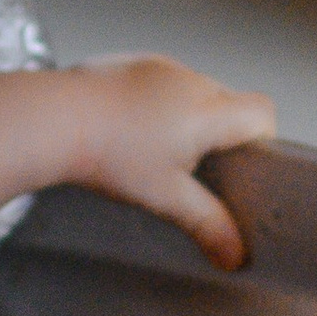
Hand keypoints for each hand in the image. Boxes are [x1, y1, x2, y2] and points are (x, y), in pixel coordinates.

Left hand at [67, 56, 277, 267]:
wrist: (54, 120)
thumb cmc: (108, 154)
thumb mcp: (165, 198)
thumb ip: (207, 224)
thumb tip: (235, 253)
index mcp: (208, 109)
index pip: (262, 112)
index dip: (261, 138)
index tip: (242, 164)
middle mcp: (189, 79)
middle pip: (230, 102)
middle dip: (221, 133)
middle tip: (192, 168)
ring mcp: (158, 65)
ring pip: (194, 89)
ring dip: (188, 116)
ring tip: (154, 149)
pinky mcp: (131, 62)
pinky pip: (160, 80)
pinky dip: (156, 101)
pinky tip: (129, 128)